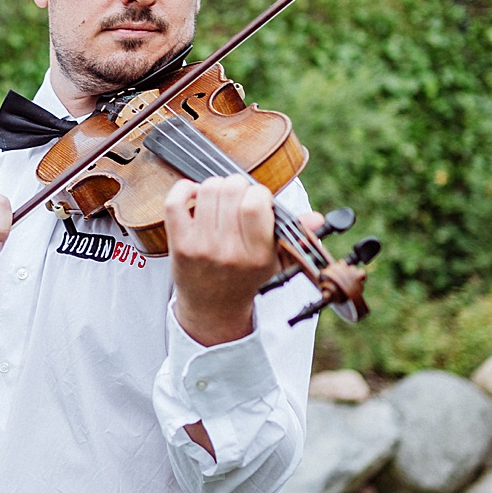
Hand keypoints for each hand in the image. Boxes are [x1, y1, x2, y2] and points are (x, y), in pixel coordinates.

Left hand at [164, 175, 300, 345]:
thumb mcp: (275, 262)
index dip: (258, 193)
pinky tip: (196, 195)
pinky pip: (175, 202)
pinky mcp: (179, 244)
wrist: (212, 307)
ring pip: (207, 191)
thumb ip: (294, 236)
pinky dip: (185, 189)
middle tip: (238, 196)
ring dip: (215, 186)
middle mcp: (229, 251)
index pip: (256, 205)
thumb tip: (316, 218)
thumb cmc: (246, 277)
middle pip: (231, 191)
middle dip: (237, 185)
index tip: (258, 200)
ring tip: (220, 198)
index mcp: (258, 254)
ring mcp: (201, 247)